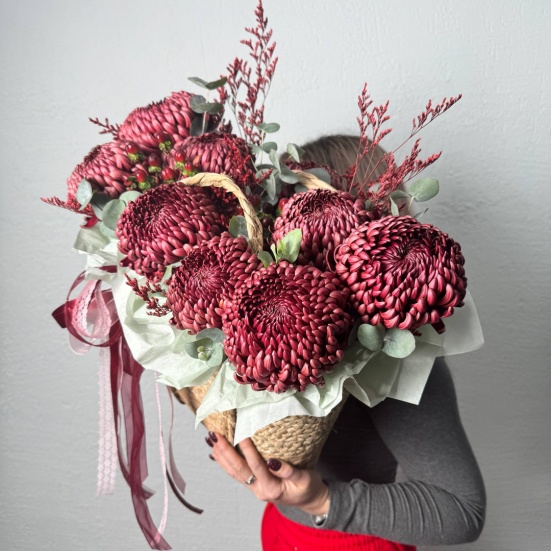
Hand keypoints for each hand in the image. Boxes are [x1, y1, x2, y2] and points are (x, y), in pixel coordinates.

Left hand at [206, 432, 329, 515]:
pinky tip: (216, 452)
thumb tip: (273, 461)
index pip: (257, 467)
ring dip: (221, 455)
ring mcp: (254, 487)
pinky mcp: (253, 483)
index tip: (242, 435)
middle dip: (226, 452)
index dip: (249, 451)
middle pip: (239, 470)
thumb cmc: (308, 487)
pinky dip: (224, 461)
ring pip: (234, 471)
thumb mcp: (305, 479)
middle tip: (216, 436)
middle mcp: (259, 490)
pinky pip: (235, 472)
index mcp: (272, 489)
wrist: (308, 500)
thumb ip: (289, 471)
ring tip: (211, 440)